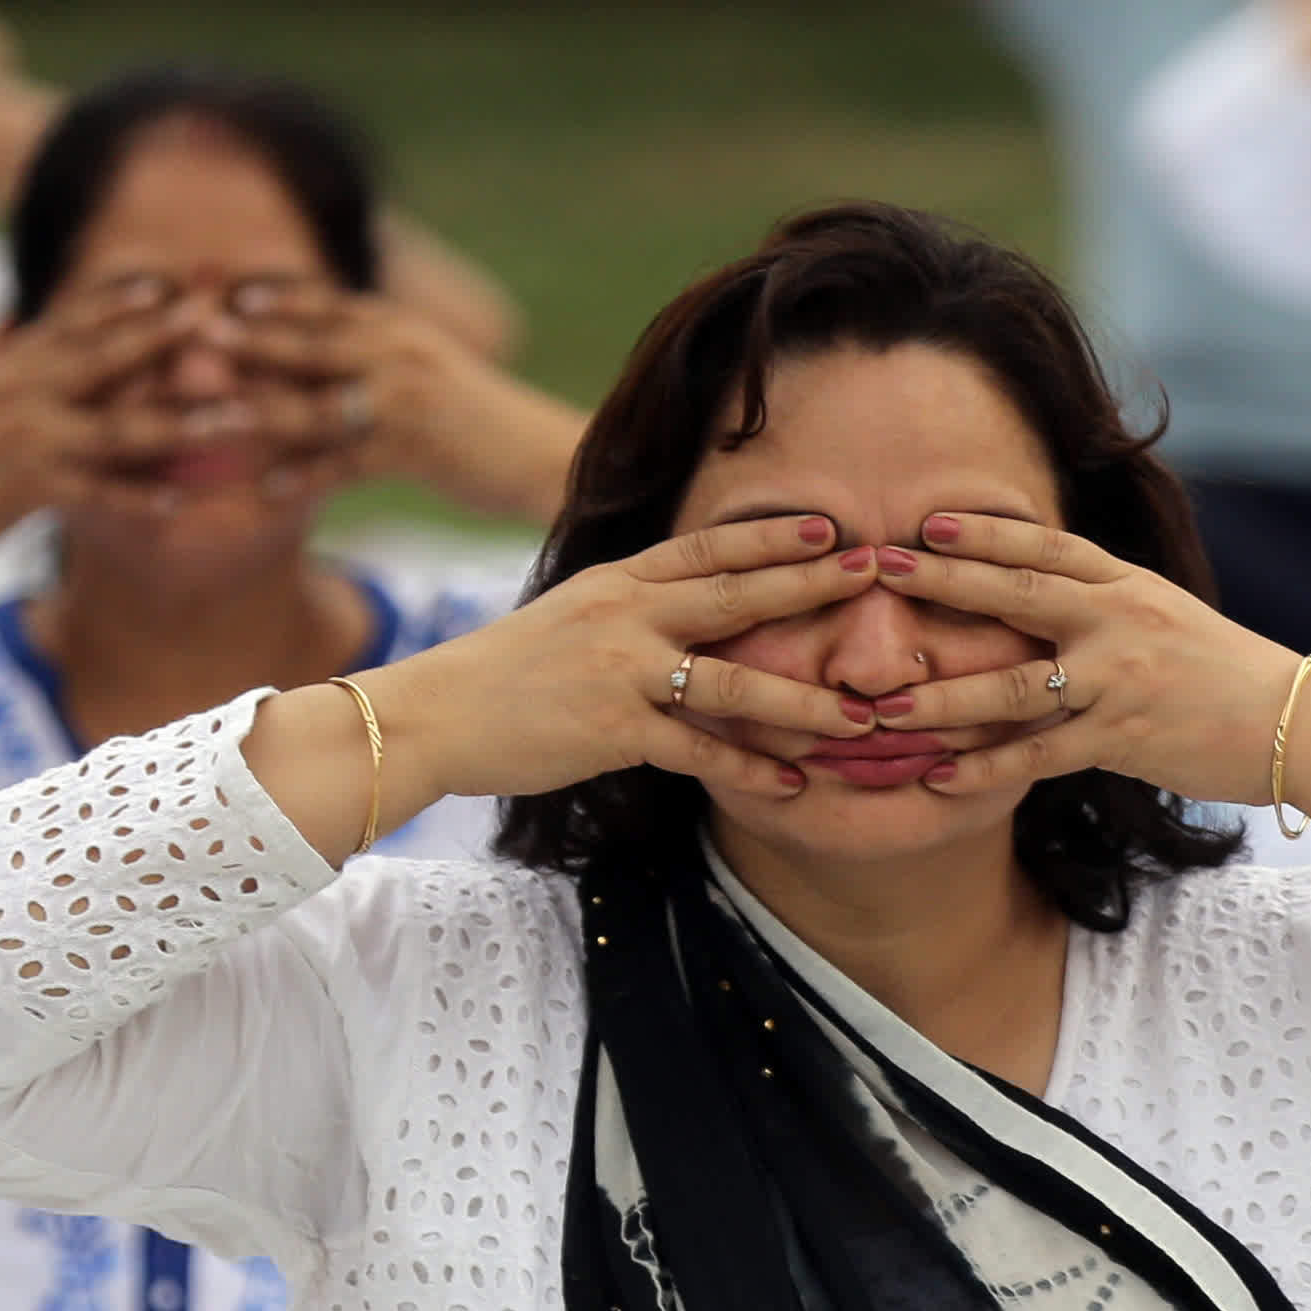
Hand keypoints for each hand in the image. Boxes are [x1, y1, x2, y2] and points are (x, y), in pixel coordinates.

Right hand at [0, 286, 218, 548]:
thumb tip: (13, 319)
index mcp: (7, 363)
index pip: (74, 318)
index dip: (125, 296)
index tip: (177, 278)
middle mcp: (16, 389)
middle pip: (103, 354)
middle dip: (164, 333)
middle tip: (217, 314)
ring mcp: (21, 437)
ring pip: (115, 424)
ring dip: (180, 420)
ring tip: (236, 417)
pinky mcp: (21, 488)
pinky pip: (94, 492)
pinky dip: (137, 498)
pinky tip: (179, 503)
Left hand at [215, 288, 571, 514]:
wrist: (543, 456)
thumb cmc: (472, 420)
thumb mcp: (420, 370)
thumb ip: (365, 355)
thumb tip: (299, 357)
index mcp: (397, 327)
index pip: (324, 301)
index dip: (271, 294)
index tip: (219, 291)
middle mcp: (400, 353)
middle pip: (313, 342)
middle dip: (251, 339)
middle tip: (197, 336)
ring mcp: (407, 401)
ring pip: (320, 403)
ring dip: (261, 412)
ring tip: (209, 421)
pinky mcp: (416, 450)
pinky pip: (347, 463)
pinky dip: (306, 477)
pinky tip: (267, 491)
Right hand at [367, 514, 877, 809]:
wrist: (432, 715)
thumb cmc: (500, 673)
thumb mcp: (566, 616)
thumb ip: (625, 607)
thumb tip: (677, 601)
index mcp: (617, 582)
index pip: (706, 548)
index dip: (770, 537)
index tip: (830, 527)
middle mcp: (625, 615)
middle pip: (735, 593)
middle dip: (811, 585)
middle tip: (877, 574)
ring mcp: (621, 671)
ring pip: (732, 679)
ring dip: (802, 698)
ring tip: (860, 713)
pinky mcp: (612, 730)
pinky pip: (697, 750)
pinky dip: (748, 768)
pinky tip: (791, 784)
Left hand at [847, 508, 1310, 803]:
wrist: (1298, 726)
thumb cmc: (1228, 676)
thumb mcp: (1169, 617)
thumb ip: (1108, 604)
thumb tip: (1048, 594)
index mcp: (1129, 585)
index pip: (1047, 546)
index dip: (985, 532)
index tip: (926, 521)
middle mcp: (1120, 622)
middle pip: (1018, 594)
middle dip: (942, 581)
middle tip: (878, 568)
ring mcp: (1119, 680)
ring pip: (1015, 685)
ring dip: (943, 697)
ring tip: (882, 704)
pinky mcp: (1123, 738)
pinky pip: (1039, 755)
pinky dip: (986, 770)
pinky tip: (939, 777)